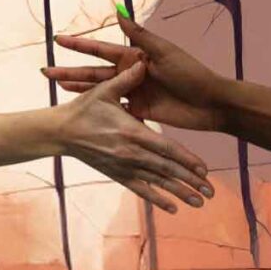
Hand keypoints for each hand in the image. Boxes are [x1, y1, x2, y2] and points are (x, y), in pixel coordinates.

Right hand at [43, 11, 226, 131]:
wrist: (212, 104)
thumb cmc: (191, 74)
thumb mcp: (164, 52)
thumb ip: (139, 35)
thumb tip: (118, 11)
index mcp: (134, 56)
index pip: (100, 49)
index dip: (79, 45)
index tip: (58, 39)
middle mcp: (130, 73)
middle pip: (93, 71)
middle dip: (70, 70)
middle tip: (46, 72)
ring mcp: (133, 92)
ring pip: (99, 89)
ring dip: (79, 88)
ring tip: (58, 88)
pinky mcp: (139, 110)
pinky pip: (113, 108)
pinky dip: (98, 107)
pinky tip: (83, 108)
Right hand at [55, 59, 213, 212]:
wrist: (60, 132)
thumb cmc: (83, 109)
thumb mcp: (103, 91)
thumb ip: (126, 79)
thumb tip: (144, 62)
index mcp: (131, 132)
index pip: (166, 148)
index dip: (187, 159)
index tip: (205, 169)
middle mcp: (130, 152)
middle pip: (166, 169)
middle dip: (190, 180)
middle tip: (210, 192)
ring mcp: (123, 165)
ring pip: (156, 181)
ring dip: (179, 192)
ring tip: (199, 202)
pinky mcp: (115, 174)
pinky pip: (139, 188)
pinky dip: (156, 198)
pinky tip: (172, 207)